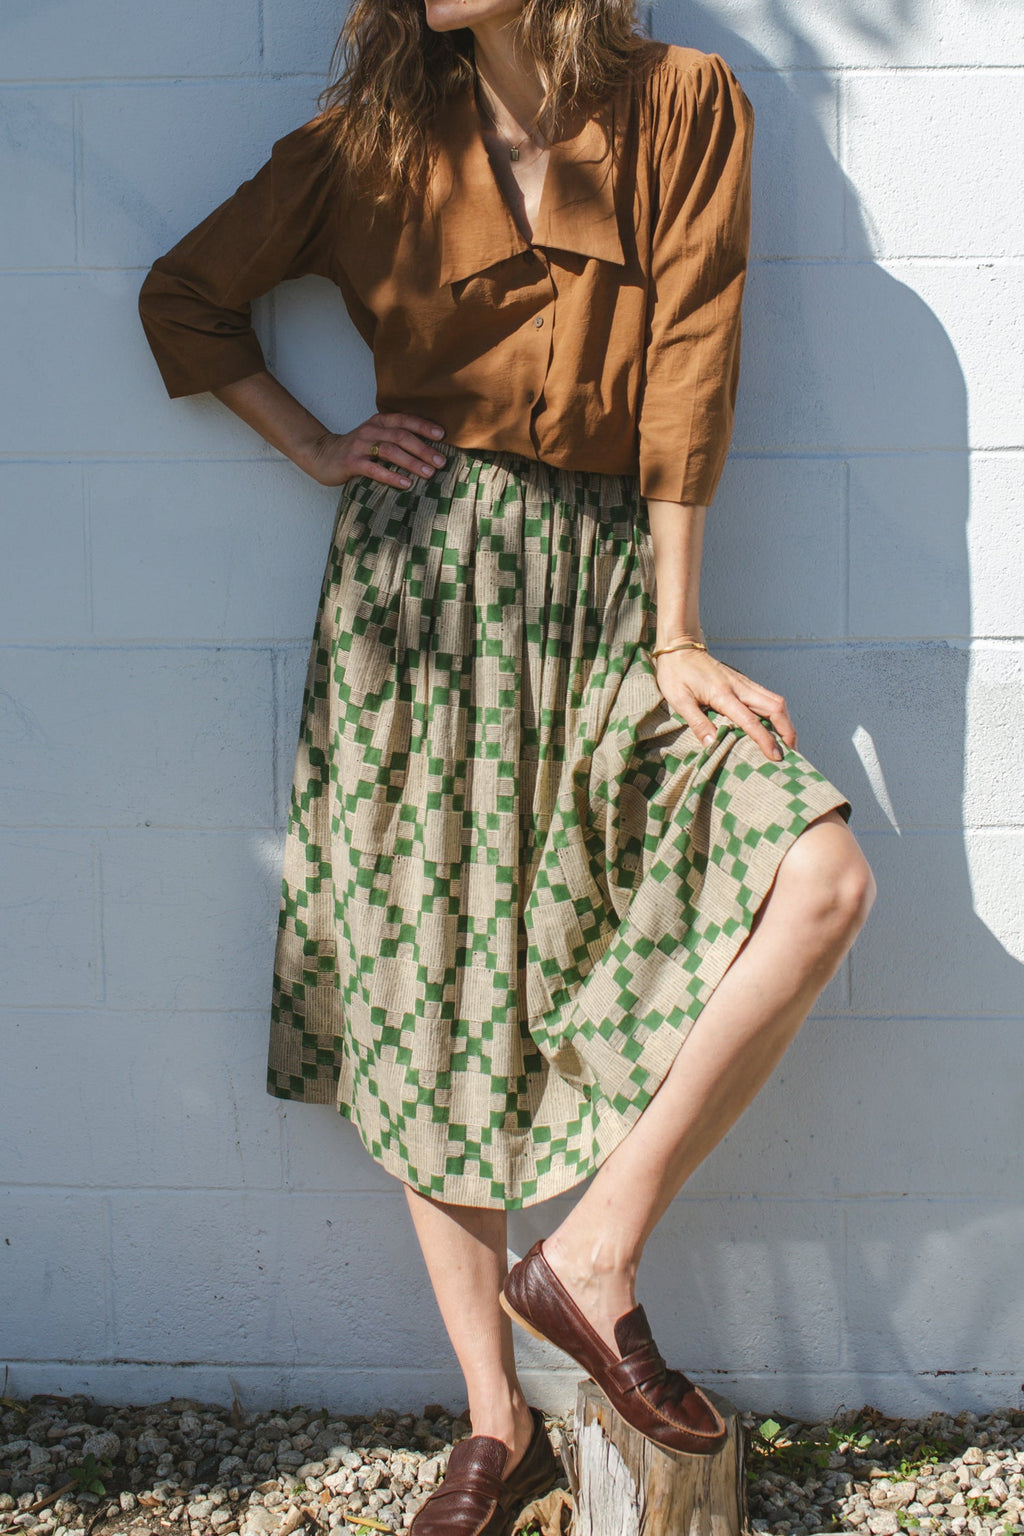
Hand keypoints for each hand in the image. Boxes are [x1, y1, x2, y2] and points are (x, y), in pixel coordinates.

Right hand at [301, 411, 447, 488]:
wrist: (322, 455)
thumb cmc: (356, 449)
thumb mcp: (375, 437)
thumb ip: (396, 438)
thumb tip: (429, 450)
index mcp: (379, 422)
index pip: (405, 420)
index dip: (424, 426)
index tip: (443, 436)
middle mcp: (371, 430)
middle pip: (401, 436)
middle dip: (424, 449)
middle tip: (441, 462)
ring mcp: (360, 446)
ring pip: (390, 451)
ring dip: (412, 462)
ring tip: (428, 473)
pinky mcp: (351, 462)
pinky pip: (374, 469)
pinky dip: (391, 476)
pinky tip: (406, 484)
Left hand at [653, 647, 796, 761]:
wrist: (680, 647)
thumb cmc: (676, 673)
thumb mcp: (679, 699)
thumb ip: (696, 722)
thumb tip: (711, 744)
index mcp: (723, 693)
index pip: (750, 720)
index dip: (765, 739)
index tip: (775, 756)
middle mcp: (739, 687)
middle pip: (775, 707)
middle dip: (787, 731)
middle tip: (790, 752)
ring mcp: (744, 683)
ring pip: (775, 701)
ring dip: (785, 722)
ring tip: (787, 743)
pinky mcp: (743, 682)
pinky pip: (768, 697)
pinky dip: (777, 714)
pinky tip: (775, 727)